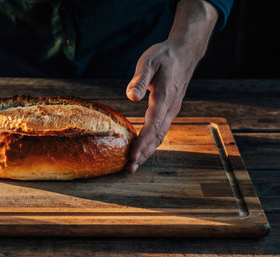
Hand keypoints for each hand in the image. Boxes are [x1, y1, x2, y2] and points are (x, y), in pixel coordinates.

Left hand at [124, 0, 217, 172]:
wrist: (185, 52)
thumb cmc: (164, 55)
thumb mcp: (149, 61)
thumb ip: (140, 80)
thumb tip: (131, 97)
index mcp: (164, 97)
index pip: (152, 124)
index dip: (142, 142)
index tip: (132, 156)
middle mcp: (171, 107)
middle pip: (157, 136)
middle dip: (144, 154)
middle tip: (129, 169)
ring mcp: (172, 110)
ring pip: (161, 135)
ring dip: (148, 151)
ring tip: (135, 165)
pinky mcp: (170, 109)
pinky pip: (161, 130)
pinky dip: (152, 142)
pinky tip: (143, 149)